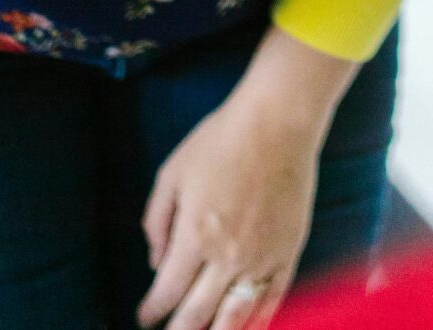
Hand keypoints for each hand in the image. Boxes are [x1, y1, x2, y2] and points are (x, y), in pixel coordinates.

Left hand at [136, 90, 320, 329]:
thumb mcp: (172, 174)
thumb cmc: (221, 141)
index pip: (167, 292)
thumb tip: (155, 262)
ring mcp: (261, 258)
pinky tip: (245, 329)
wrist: (278, 123)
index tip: (144, 317)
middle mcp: (227, 256)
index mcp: (194, 236)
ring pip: (235, 318)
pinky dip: (257, 323)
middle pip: (197, 314)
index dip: (151, 311)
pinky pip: (272, 301)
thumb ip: (157, 221)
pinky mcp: (288, 254)